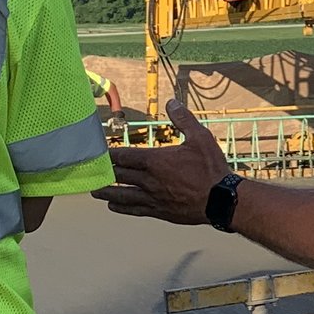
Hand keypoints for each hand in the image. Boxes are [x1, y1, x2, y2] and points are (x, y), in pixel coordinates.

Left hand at [95, 102, 228, 224]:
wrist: (221, 200)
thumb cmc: (211, 168)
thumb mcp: (200, 138)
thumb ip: (183, 120)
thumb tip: (171, 102)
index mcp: (156, 160)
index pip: (125, 156)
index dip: (110, 154)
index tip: (99, 152)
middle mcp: (149, 180)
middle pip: (119, 176)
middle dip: (105, 172)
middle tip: (91, 171)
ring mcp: (152, 197)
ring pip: (122, 195)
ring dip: (107, 192)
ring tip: (94, 191)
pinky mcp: (158, 211)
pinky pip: (134, 209)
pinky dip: (121, 207)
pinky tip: (113, 206)